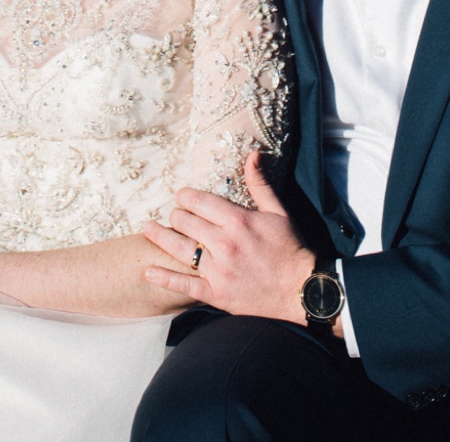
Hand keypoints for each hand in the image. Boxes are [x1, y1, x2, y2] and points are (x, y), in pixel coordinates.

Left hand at [142, 150, 323, 327]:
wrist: (301, 291)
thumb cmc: (290, 248)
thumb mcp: (279, 212)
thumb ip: (260, 184)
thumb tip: (252, 155)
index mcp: (237, 221)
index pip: (198, 201)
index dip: (185, 197)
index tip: (182, 197)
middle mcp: (224, 244)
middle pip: (185, 222)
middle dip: (177, 216)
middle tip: (175, 216)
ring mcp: (219, 271)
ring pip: (180, 249)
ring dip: (161, 237)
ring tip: (147, 229)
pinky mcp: (217, 294)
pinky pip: (185, 286)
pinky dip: (165, 278)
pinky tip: (148, 271)